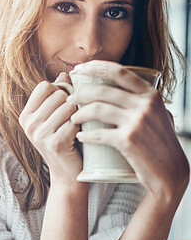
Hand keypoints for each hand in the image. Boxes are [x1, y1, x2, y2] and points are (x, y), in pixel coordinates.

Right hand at [19, 72, 82, 185]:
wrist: (68, 175)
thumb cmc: (64, 141)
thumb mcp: (55, 118)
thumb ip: (57, 95)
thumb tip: (64, 74)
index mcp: (26, 115)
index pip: (44, 86)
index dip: (59, 90)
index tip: (66, 103)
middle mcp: (29, 124)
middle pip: (58, 95)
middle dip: (71, 104)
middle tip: (73, 118)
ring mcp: (40, 134)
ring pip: (68, 107)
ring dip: (78, 115)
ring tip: (77, 126)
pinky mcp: (54, 143)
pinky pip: (74, 122)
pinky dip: (81, 127)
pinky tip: (79, 136)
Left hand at [68, 61, 189, 203]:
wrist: (170, 172)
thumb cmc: (160, 143)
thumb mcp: (157, 114)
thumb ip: (140, 99)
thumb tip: (114, 84)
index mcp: (150, 94)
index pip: (118, 72)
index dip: (95, 67)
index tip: (79, 69)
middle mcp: (145, 104)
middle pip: (102, 91)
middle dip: (80, 93)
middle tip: (69, 100)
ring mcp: (137, 122)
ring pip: (97, 109)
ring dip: (79, 114)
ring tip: (72, 119)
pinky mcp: (128, 140)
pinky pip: (99, 133)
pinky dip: (86, 135)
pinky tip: (80, 136)